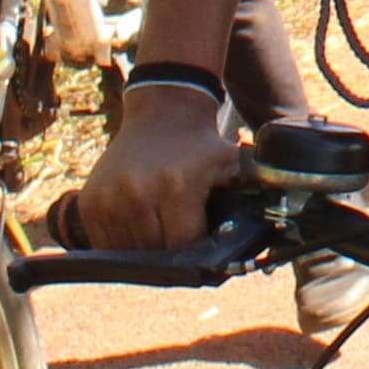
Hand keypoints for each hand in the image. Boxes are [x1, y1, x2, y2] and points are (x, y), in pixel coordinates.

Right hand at [77, 84, 253, 248]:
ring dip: (144, 251)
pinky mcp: (88, 203)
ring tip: (160, 229)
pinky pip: (104, 243)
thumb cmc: (200, 146)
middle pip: (155, 254)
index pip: (182, 247)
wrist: (161, 114)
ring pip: (128, 253)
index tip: (201, 245)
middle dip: (170, 254)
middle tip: (181, 238)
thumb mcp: (233, 163)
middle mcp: (136, 194)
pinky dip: (121, 244)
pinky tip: (139, 226)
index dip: (195, 252)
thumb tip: (280, 225)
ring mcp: (108, 199)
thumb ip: (256, 191)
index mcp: (175, 187)